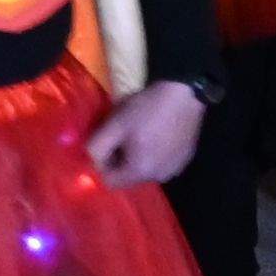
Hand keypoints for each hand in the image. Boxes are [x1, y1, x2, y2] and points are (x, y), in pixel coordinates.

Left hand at [82, 81, 205, 186]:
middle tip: (122, 134)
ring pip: (145, 168)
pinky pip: (161, 162)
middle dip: (120, 158)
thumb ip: (96, 147)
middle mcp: (159, 177)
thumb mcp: (115, 124)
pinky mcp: (185, 159)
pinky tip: (157, 132)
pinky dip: (155, 152)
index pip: (109, 181)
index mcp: (140, 172)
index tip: (107, 141)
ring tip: (141, 132)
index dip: (102, 163)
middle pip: (128, 176)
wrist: (185, 94)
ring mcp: (175, 169)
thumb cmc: (147, 109)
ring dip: (138, 155)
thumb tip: (90, 161)